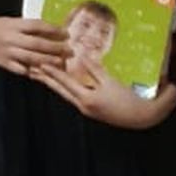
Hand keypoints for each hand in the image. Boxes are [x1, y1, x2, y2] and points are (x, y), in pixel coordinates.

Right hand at [0, 15, 71, 78]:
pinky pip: (22, 69)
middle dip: (55, 47)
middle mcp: (11, 38)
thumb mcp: (13, 21)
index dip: (53, 30)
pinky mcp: (5, 63)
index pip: (37, 26)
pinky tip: (45, 72)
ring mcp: (8, 52)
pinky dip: (34, 71)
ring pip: (31, 58)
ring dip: (48, 60)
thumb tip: (53, 32)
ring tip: (62, 62)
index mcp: (14, 25)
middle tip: (69, 50)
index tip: (66, 34)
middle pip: (37, 43)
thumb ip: (30, 27)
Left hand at [37, 59, 173, 131]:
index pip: (65, 83)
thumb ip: (96, 70)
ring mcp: (87, 109)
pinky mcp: (92, 110)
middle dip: (46, 79)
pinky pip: (74, 97)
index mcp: (87, 99)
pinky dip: (66, 88)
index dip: (52, 72)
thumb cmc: (130, 99)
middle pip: (60, 90)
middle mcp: (83, 106)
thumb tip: (81, 57)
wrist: (144, 119)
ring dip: (54, 84)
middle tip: (31, 69)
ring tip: (41, 75)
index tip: (39, 63)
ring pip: (66, 94)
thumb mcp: (112, 82)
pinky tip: (63, 83)